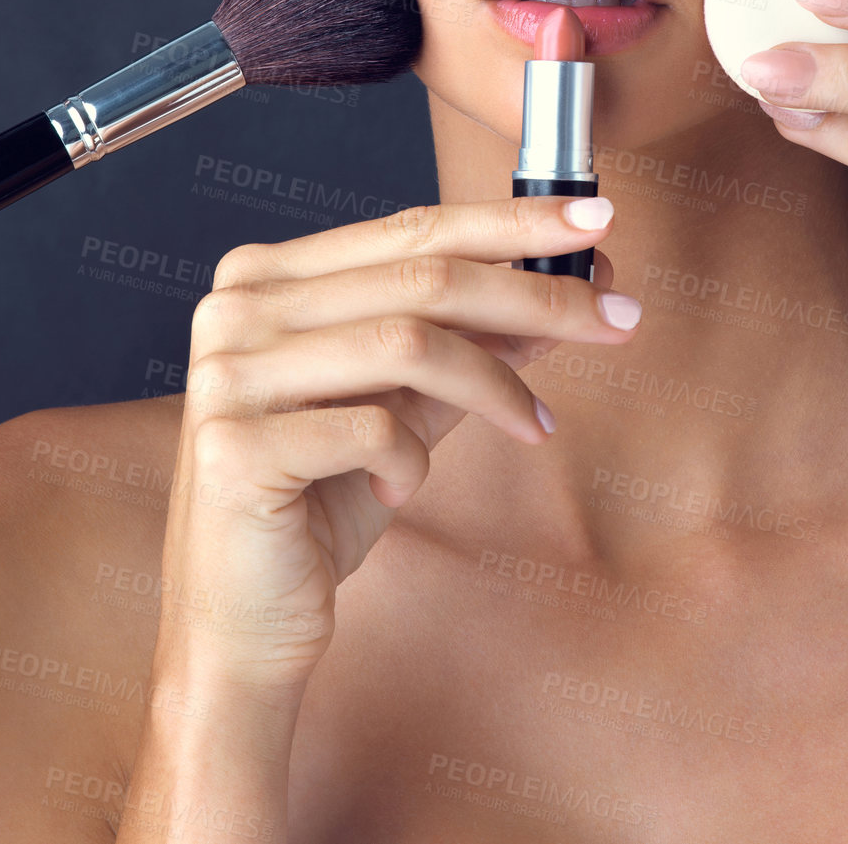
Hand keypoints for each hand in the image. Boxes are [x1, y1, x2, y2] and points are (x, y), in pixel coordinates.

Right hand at [154, 196, 633, 697]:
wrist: (241, 627)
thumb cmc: (318, 507)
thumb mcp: (405, 409)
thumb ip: (471, 346)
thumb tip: (567, 290)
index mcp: (268, 278)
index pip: (412, 229)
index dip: (511, 222)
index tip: (595, 221)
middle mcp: (237, 308)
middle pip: (421, 278)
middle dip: (536, 295)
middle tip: (618, 317)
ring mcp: (229, 374)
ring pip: (408, 342)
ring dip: (497, 386)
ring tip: (536, 426)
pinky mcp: (235, 447)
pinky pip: (375, 429)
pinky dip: (414, 462)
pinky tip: (403, 491)